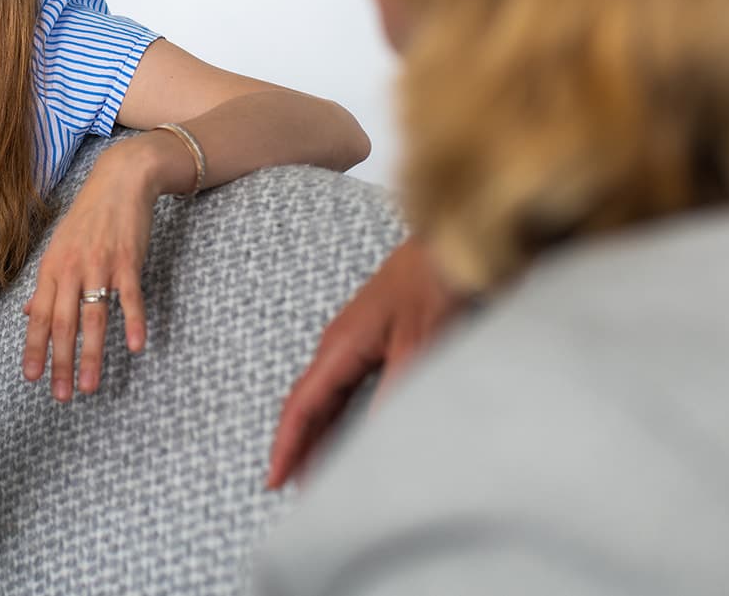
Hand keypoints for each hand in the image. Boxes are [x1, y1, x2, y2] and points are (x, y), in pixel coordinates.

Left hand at [22, 142, 155, 401]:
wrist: (120, 180)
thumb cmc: (88, 218)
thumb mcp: (60, 248)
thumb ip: (46, 285)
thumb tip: (28, 315)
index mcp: (51, 268)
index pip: (39, 316)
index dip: (34, 348)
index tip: (31, 378)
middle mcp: (71, 269)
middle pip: (63, 323)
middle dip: (61, 363)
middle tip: (61, 395)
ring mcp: (100, 265)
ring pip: (93, 317)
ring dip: (91, 355)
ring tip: (90, 385)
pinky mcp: (128, 261)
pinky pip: (129, 297)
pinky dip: (132, 322)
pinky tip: (135, 346)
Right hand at [265, 235, 462, 488]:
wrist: (452, 241)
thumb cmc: (434, 282)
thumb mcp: (419, 344)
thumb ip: (396, 393)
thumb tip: (377, 441)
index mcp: (341, 346)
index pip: (303, 406)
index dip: (287, 446)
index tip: (276, 480)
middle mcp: (339, 344)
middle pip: (307, 405)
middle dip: (296, 446)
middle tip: (293, 488)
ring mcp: (352, 340)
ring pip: (324, 396)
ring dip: (315, 432)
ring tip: (314, 470)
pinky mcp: (370, 338)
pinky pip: (341, 386)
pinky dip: (334, 415)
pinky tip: (342, 430)